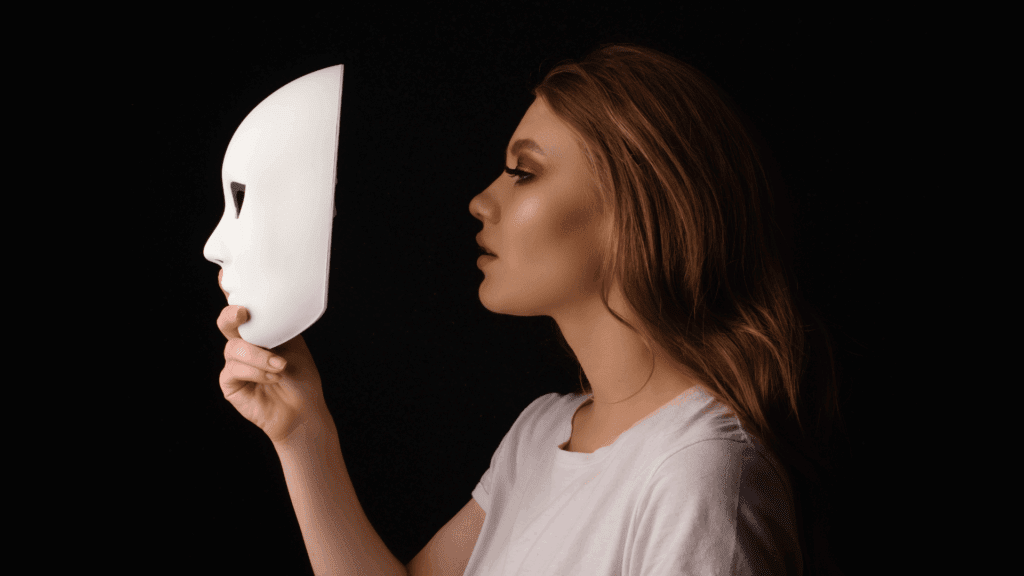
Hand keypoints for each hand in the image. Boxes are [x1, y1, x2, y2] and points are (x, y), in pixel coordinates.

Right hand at [217, 305, 329, 444]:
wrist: (303, 410)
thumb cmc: (300, 377)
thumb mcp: (294, 344)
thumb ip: (279, 325)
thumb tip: (275, 303)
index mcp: (258, 330)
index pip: (240, 307)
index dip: (228, 291)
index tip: (223, 276)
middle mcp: (243, 343)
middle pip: (226, 322)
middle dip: (231, 315)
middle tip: (243, 313)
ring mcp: (234, 362)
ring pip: (234, 348)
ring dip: (260, 356)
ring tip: (280, 367)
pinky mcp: (230, 383)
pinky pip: (234, 370)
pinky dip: (256, 372)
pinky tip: (273, 378)